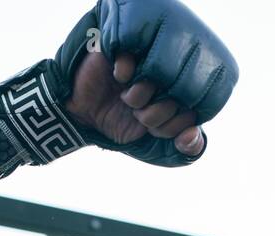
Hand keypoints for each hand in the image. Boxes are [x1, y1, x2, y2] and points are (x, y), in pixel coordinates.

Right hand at [64, 51, 204, 156]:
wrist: (81, 117)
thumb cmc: (117, 126)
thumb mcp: (152, 146)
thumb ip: (181, 148)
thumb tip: (192, 136)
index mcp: (178, 92)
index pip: (193, 104)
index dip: (176, 124)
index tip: (156, 130)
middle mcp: (166, 74)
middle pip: (180, 90)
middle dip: (157, 114)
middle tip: (139, 115)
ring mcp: (146, 59)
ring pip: (159, 72)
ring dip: (140, 95)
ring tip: (126, 97)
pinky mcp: (122, 49)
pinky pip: (134, 53)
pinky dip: (126, 70)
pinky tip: (119, 77)